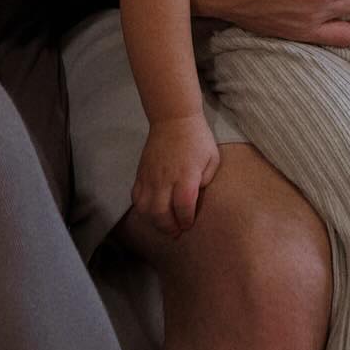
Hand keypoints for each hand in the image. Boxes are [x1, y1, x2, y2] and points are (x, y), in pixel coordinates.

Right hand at [132, 113, 220, 237]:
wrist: (173, 118)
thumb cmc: (197, 139)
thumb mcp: (212, 159)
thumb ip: (207, 181)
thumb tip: (196, 197)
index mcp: (186, 176)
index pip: (183, 208)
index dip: (186, 220)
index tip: (189, 224)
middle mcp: (165, 179)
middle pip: (160, 213)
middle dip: (169, 227)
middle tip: (176, 231)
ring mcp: (150, 176)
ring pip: (145, 208)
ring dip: (154, 221)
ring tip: (163, 223)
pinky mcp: (141, 172)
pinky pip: (136, 197)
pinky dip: (142, 207)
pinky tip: (151, 209)